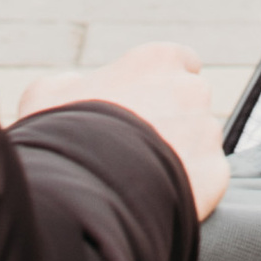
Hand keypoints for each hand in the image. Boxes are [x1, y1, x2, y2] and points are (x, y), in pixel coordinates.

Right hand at [6, 40, 230, 220]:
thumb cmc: (58, 138)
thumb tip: (75, 87)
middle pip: (192, 104)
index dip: (162, 86)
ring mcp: (206, 132)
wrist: (78, 194)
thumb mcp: (46, 95)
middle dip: (174, 122)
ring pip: (202, 144)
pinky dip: (190, 191)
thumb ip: (72, 83)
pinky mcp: (214, 175)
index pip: (181, 63)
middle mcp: (191, 89)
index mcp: (156, 60)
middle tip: (137, 150)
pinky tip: (156, 200)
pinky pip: (208, 180)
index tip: (145, 107)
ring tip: (142, 180)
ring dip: (182, 158)